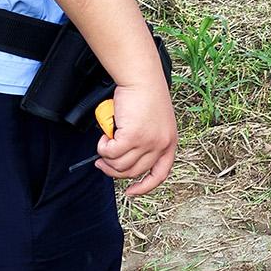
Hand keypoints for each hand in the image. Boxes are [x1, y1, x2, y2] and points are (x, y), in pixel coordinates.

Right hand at [97, 74, 178, 196]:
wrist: (142, 78)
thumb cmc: (145, 95)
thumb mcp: (153, 123)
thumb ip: (144, 141)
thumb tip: (121, 159)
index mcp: (169, 143)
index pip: (160, 175)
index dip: (144, 187)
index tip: (131, 192)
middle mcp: (161, 146)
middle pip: (132, 172)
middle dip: (113, 169)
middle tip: (101, 161)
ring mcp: (148, 143)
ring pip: (118, 164)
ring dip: (106, 155)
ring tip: (105, 139)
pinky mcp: (133, 137)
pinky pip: (110, 152)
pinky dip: (103, 146)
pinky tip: (105, 134)